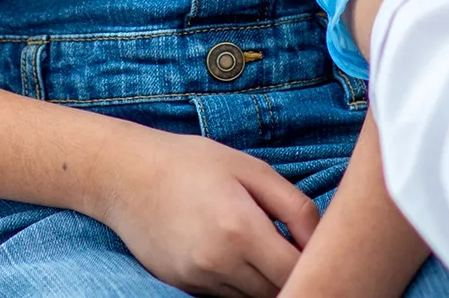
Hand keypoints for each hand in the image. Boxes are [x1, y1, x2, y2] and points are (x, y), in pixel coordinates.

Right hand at [91, 127, 320, 296]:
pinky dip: (239, 282)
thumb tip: (324, 241)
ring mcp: (198, 278)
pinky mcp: (182, 286)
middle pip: (277, 290)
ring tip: (262, 246)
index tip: (318, 246)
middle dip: (292, 273)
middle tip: (290, 244)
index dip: (315, 262)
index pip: (296, 271)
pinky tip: (234, 253)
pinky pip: (226, 296)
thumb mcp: (251, 169)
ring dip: (266, 280)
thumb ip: (294, 207)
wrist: (124, 174)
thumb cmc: (191, 163)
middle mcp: (218, 261)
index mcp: (240, 228)